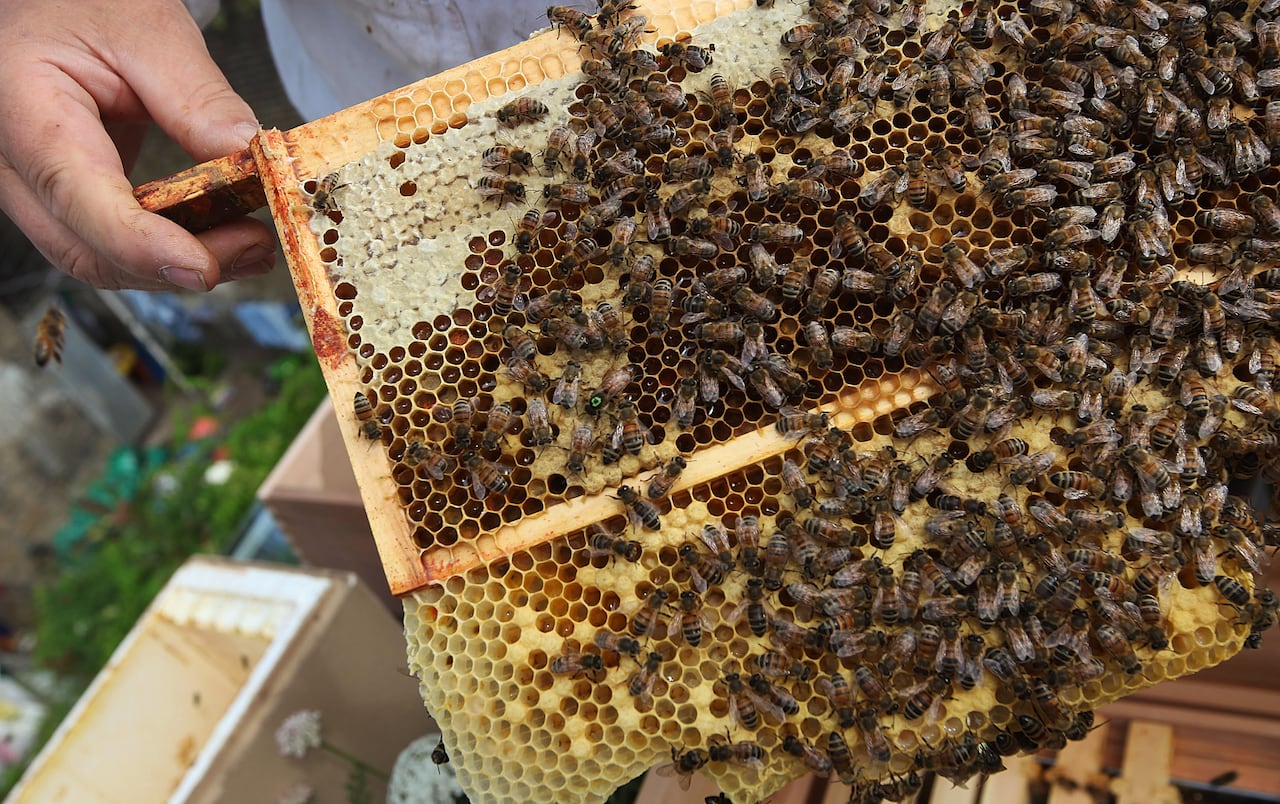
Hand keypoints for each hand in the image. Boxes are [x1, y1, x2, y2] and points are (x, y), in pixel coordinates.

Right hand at [0, 0, 276, 291]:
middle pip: (87, 248)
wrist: (60, 3)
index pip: (76, 197)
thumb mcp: (148, 29)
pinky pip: (109, 243)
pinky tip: (222, 242)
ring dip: (177, 266)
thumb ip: (197, 97)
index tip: (203, 265)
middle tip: (254, 248)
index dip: (142, 244)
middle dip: (174, 264)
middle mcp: (14, 160)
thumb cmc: (88, 2)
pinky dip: (167, 250)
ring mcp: (33, 186)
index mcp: (22, 105)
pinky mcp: (65, 197)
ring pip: (99, 257)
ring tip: (249, 247)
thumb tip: (247, 157)